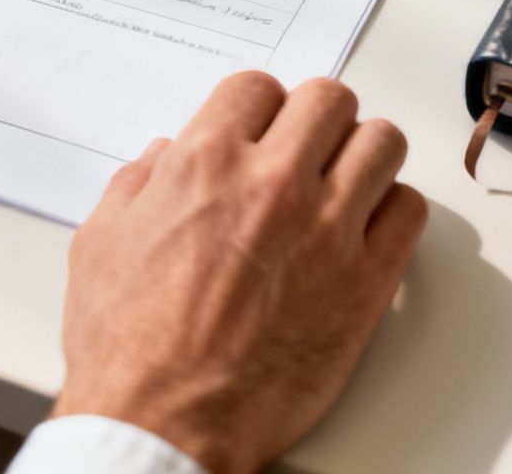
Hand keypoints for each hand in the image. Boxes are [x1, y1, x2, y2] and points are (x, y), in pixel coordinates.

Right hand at [53, 71, 426, 473]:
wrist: (166, 425)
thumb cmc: (128, 348)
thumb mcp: (101, 244)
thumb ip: (136, 185)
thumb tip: (162, 158)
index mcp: (205, 164)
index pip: (258, 87)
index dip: (258, 108)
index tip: (260, 130)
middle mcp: (273, 184)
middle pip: (329, 100)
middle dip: (315, 120)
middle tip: (306, 150)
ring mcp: (328, 230)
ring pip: (382, 143)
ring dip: (363, 155)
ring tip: (345, 182)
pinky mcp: (366, 283)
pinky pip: (409, 211)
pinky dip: (393, 212)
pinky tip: (366, 230)